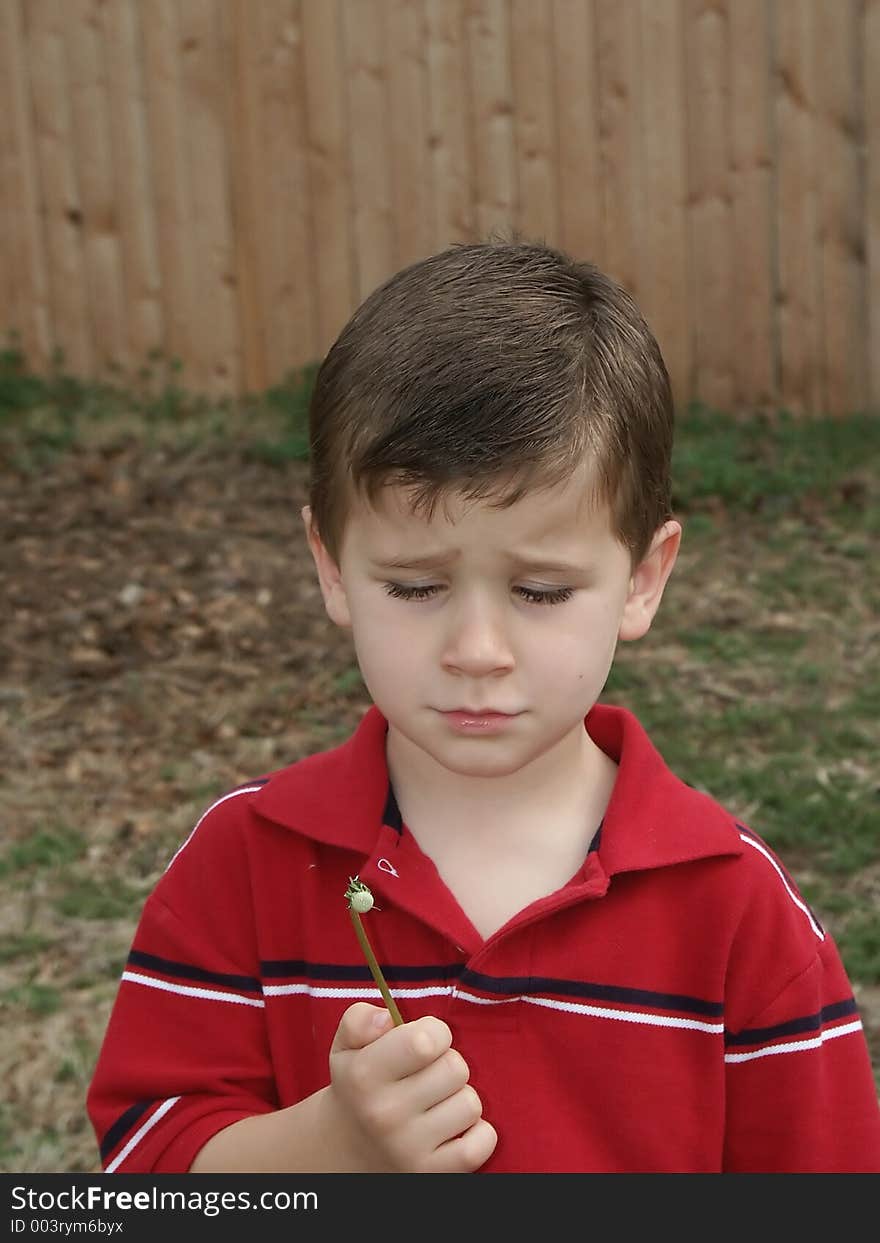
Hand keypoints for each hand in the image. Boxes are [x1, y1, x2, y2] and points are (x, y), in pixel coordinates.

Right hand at [327, 1002, 497, 1172]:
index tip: (424, 1042)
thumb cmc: (356, 1086)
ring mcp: (409, 1148)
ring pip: (471, 1103)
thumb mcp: (345, 1047)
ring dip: (458, 1098)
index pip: (428, 1040)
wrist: (343, 1151)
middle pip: (456, 1067)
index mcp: (364, 1075)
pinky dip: (479, 1133)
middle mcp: (385, 1114)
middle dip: (446, 1064)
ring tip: (435, 1102)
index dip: (435, 1032)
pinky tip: (453, 1127)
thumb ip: (360, 1020)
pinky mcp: (432, 1174)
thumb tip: (387, 1017)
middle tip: (426, 1075)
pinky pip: (482, 1142)